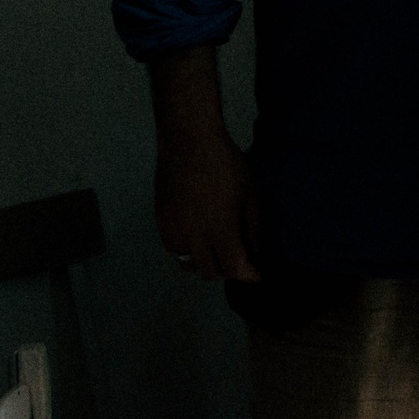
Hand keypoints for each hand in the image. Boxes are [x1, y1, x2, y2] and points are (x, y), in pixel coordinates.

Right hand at [155, 127, 259, 282]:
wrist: (189, 142)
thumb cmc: (227, 165)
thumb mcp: (251, 194)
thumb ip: (254, 229)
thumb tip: (254, 252)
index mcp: (220, 229)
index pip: (234, 269)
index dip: (249, 276)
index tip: (258, 275)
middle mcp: (193, 235)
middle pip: (210, 272)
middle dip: (228, 270)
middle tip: (241, 258)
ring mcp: (172, 230)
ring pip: (189, 264)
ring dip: (205, 261)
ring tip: (219, 247)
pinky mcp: (160, 222)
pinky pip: (174, 249)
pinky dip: (188, 249)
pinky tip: (199, 233)